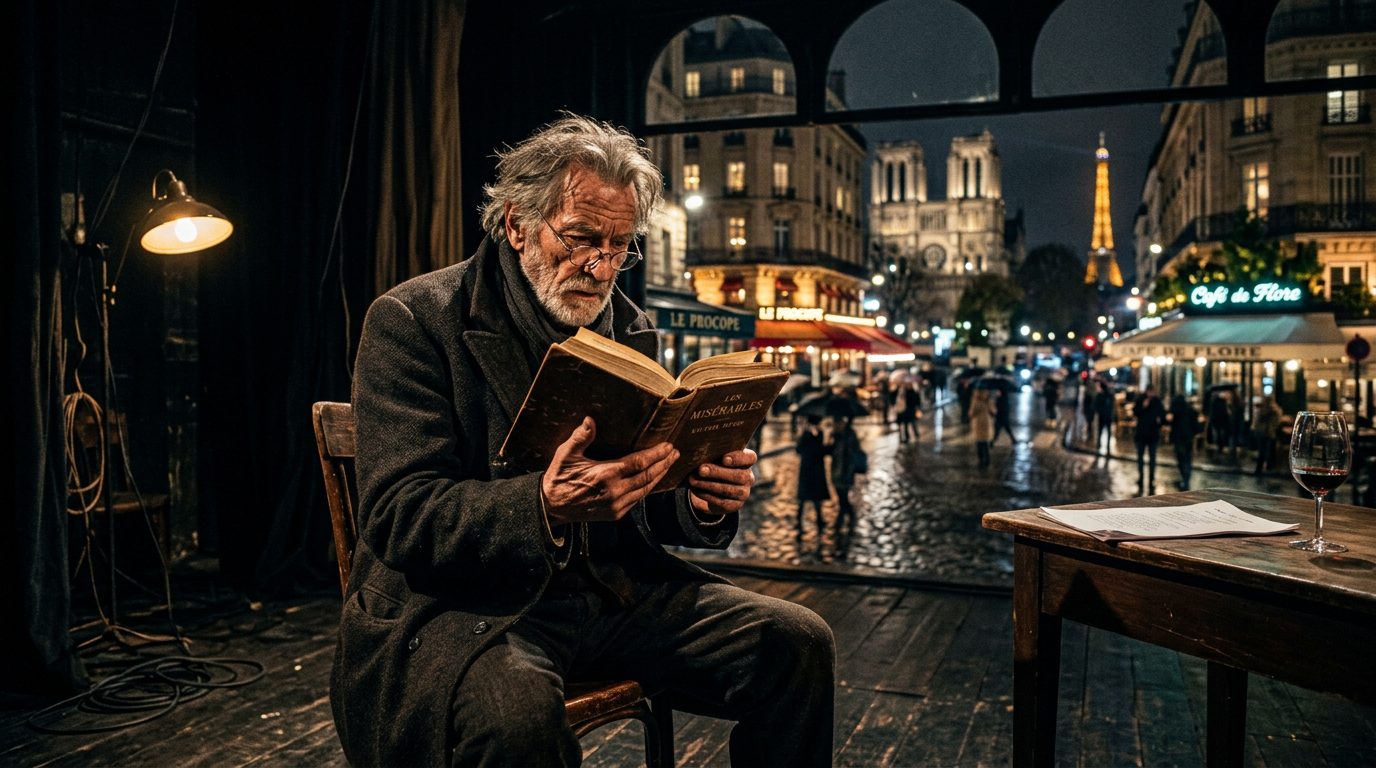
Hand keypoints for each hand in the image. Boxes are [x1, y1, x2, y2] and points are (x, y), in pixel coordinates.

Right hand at [542, 417, 677, 525]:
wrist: (551, 507)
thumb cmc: (558, 478)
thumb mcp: (565, 455)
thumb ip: (579, 438)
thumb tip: (590, 420)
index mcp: (604, 475)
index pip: (639, 463)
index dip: (656, 454)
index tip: (668, 445)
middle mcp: (614, 492)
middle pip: (648, 476)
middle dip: (664, 463)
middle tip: (675, 452)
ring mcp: (616, 505)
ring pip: (645, 490)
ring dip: (659, 475)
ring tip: (669, 463)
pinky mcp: (616, 514)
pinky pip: (638, 499)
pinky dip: (648, 488)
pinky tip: (653, 479)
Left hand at [687, 449, 756, 517]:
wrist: (713, 487)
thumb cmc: (714, 464)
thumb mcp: (715, 456)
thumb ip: (711, 453)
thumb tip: (694, 454)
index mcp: (746, 461)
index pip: (750, 458)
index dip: (738, 458)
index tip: (724, 459)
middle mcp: (748, 477)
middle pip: (738, 475)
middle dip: (717, 472)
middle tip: (701, 469)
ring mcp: (743, 492)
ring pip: (729, 490)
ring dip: (709, 485)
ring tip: (693, 480)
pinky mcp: (735, 505)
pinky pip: (722, 502)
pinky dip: (707, 495)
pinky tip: (695, 490)